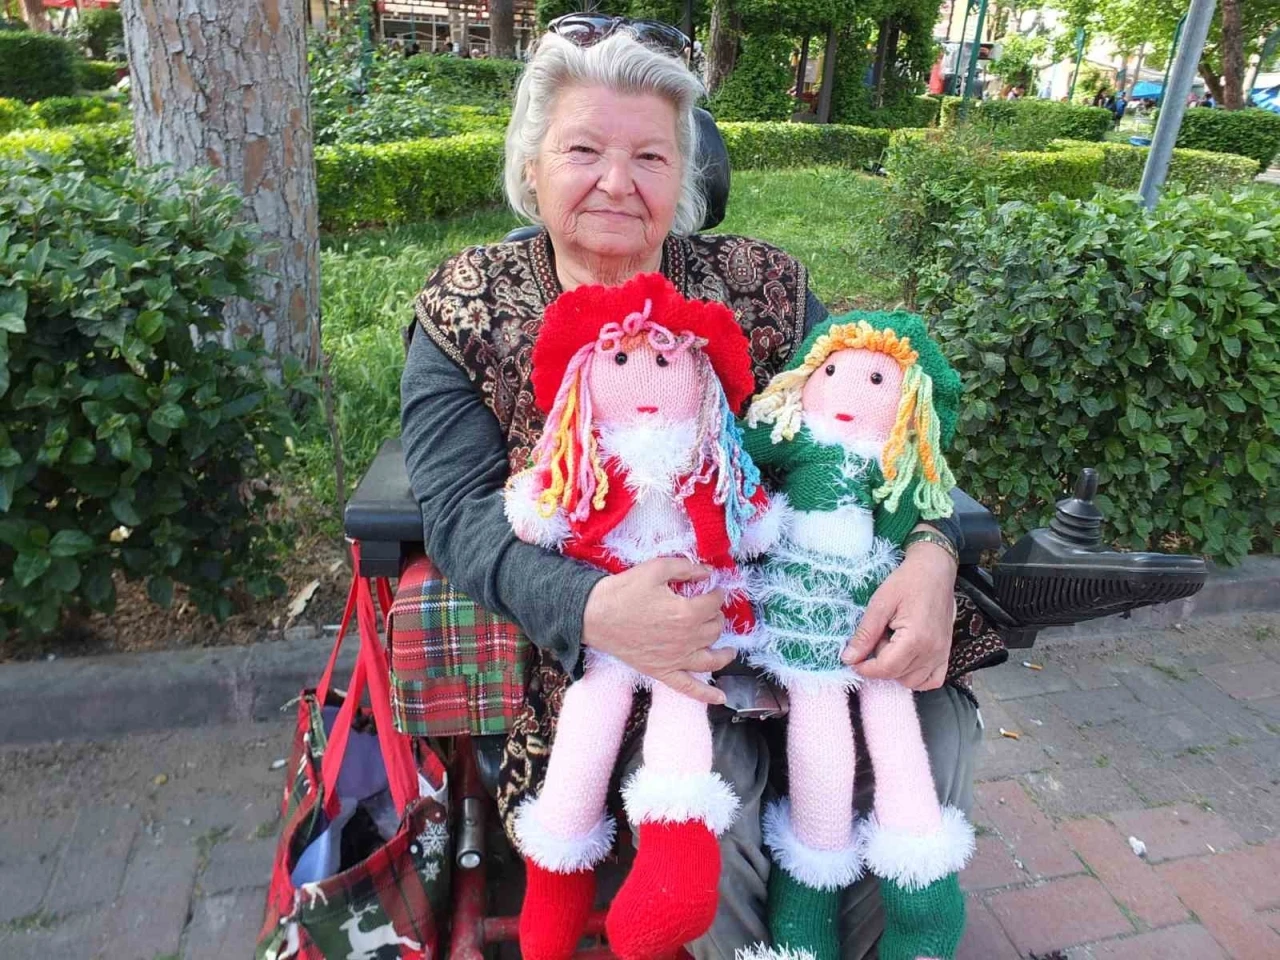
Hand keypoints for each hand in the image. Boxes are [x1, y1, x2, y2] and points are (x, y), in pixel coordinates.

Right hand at [583, 557, 735, 704]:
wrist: (595, 616)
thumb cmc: (624, 591)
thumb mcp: (656, 569)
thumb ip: (686, 568)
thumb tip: (709, 572)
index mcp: (686, 613)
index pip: (714, 603)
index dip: (717, 593)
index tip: (713, 589)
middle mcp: (686, 639)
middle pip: (715, 628)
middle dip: (715, 616)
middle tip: (708, 609)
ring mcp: (675, 659)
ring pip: (711, 658)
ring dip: (724, 653)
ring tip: (729, 650)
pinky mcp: (662, 671)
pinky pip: (689, 688)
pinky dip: (706, 694)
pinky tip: (721, 697)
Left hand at [841, 536, 957, 689]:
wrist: (935, 570)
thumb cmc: (907, 581)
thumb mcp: (880, 603)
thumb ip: (865, 633)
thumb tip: (849, 658)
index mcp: (916, 638)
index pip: (886, 668)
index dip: (865, 668)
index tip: (853, 659)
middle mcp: (932, 651)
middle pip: (897, 676)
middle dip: (879, 664)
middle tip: (876, 638)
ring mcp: (942, 654)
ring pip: (913, 681)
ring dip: (896, 670)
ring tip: (891, 644)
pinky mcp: (946, 652)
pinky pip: (932, 680)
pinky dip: (917, 677)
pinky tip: (905, 660)